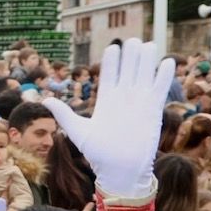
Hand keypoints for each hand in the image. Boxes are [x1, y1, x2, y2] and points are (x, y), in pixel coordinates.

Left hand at [43, 39, 174, 196]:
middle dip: (131, 56)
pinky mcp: (152, 111)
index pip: (109, 76)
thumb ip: (64, 114)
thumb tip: (45, 100)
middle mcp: (123, 100)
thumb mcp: (78, 131)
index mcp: (106, 102)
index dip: (112, 62)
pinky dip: (162, 77)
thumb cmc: (98, 154)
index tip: (113, 47)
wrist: (120, 170)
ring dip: (146, 61)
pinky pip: (159, 90)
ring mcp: (139, 104)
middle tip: (133, 40)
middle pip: (128, 72)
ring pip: (144, 77)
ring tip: (148, 44)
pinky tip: (166, 62)